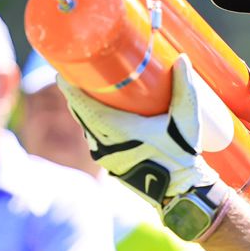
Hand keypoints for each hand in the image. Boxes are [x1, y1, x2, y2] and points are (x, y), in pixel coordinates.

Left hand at [58, 56, 225, 208]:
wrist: (181, 192)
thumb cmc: (181, 156)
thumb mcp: (187, 118)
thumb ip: (185, 86)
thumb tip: (182, 57)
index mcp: (115, 130)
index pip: (82, 105)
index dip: (69, 88)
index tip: (63, 72)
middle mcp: (104, 145)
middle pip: (80, 114)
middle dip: (76, 94)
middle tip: (79, 73)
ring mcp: (105, 157)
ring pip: (87, 128)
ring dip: (85, 110)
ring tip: (90, 90)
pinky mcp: (111, 166)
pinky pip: (95, 140)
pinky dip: (94, 125)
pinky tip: (101, 115)